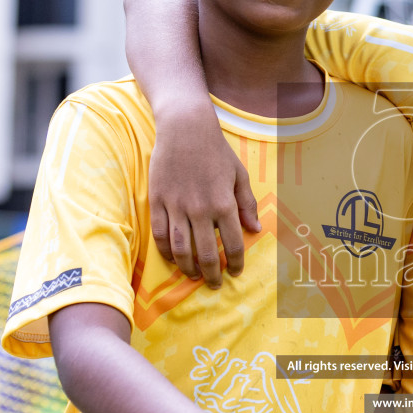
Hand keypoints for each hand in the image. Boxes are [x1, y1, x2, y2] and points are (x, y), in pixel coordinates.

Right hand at [149, 108, 259, 286]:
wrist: (185, 128)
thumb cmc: (216, 150)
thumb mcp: (239, 174)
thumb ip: (247, 203)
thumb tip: (255, 229)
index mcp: (224, 203)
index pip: (232, 244)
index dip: (234, 263)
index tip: (235, 272)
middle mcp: (201, 209)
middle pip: (205, 254)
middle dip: (211, 274)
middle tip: (214, 284)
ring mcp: (176, 206)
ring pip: (180, 250)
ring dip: (187, 268)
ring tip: (193, 275)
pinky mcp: (157, 201)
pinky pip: (160, 235)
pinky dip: (166, 251)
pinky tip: (173, 258)